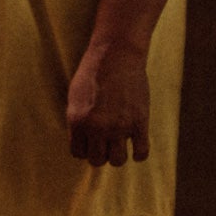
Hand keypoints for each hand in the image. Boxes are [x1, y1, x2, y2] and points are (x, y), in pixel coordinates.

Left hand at [66, 42, 151, 166]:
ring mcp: (119, 126)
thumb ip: (77, 121)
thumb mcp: (74, 97)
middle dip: (100, 154)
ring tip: (120, 143)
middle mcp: (97, 127)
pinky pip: (141, 153)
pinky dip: (138, 154)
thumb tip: (82, 143)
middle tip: (106, 142)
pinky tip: (136, 146)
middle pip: (97, 160)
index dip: (85, 148)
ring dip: (118, 155)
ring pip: (117, 161)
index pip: (78, 154)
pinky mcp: (140, 122)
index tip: (91, 141)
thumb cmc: (93, 73)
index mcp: (77, 121)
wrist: (117, 55)